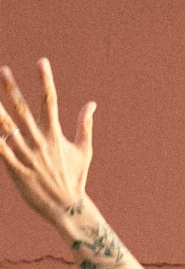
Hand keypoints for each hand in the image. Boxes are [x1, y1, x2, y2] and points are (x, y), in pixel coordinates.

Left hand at [0, 59, 94, 221]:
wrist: (68, 208)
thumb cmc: (75, 178)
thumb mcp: (84, 151)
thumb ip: (85, 125)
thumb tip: (92, 104)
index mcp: (56, 135)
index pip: (50, 102)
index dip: (45, 80)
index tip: (42, 61)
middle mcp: (41, 143)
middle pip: (24, 111)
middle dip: (13, 90)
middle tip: (3, 70)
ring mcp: (28, 156)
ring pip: (8, 129)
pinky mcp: (17, 170)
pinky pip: (2, 151)